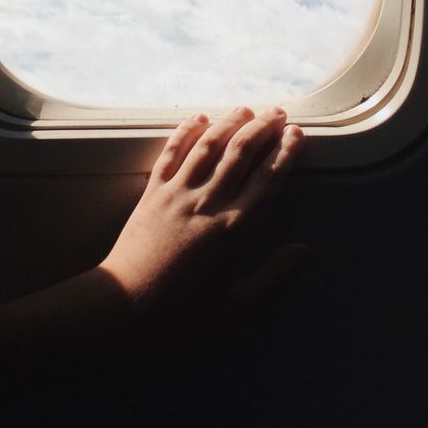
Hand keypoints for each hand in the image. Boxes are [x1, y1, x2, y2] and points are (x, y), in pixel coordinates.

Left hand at [100, 106, 306, 325]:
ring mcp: (177, 194)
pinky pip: (171, 153)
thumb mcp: (236, 309)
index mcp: (233, 230)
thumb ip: (273, 277)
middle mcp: (207, 203)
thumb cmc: (181, 318)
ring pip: (208, 145)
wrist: (122, 311)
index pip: (267, 181)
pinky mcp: (152, 193)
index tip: (297, 134)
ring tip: (246, 109)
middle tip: (278, 113)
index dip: (285, 154)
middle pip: (240, 153)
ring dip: (229, 123)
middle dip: (262, 128)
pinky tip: (199, 118)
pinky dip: (186, 131)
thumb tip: (305, 252)